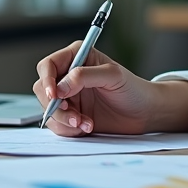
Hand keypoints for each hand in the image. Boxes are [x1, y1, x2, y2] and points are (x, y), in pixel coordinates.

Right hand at [33, 42, 187, 136]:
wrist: (144, 113)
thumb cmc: (133, 89)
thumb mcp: (112, 76)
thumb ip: (84, 76)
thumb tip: (60, 86)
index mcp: (77, 57)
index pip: (48, 65)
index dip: (47, 80)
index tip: (55, 95)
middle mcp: (68, 76)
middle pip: (43, 89)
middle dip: (55, 105)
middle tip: (73, 115)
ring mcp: (69, 97)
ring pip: (48, 109)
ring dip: (64, 120)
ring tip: (85, 123)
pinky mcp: (71, 115)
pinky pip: (57, 124)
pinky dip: (69, 129)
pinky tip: (87, 126)